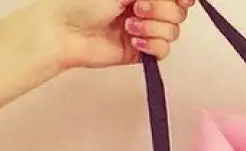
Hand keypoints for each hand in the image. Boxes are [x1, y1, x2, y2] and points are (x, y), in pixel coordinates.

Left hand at [40, 0, 193, 68]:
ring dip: (154, 28)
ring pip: (174, 32)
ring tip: (130, 25)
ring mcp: (146, 28)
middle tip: (137, 8)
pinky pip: (164, 51)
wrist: (66, 30)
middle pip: (179, 12)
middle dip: (162, 10)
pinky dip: (152, 45)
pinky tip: (134, 40)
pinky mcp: (142, 51)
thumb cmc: (84, 0)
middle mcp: (147, 5)